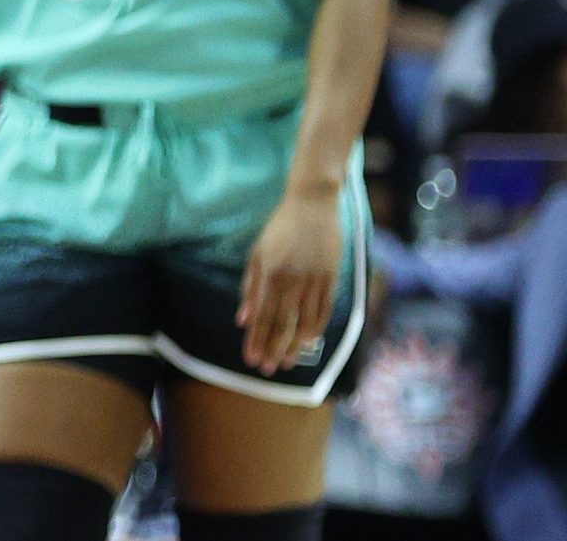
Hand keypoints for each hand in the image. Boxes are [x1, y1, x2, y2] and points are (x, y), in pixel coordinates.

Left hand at [238, 187, 341, 375]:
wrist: (312, 204)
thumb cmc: (279, 228)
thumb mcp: (257, 253)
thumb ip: (250, 287)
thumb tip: (242, 319)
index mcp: (270, 272)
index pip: (262, 314)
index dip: (256, 339)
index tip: (251, 359)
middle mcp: (292, 278)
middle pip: (282, 322)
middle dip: (273, 348)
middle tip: (267, 370)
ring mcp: (315, 279)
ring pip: (305, 322)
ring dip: (295, 345)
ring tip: (286, 363)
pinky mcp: (332, 277)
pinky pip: (324, 310)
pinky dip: (316, 329)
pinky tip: (308, 343)